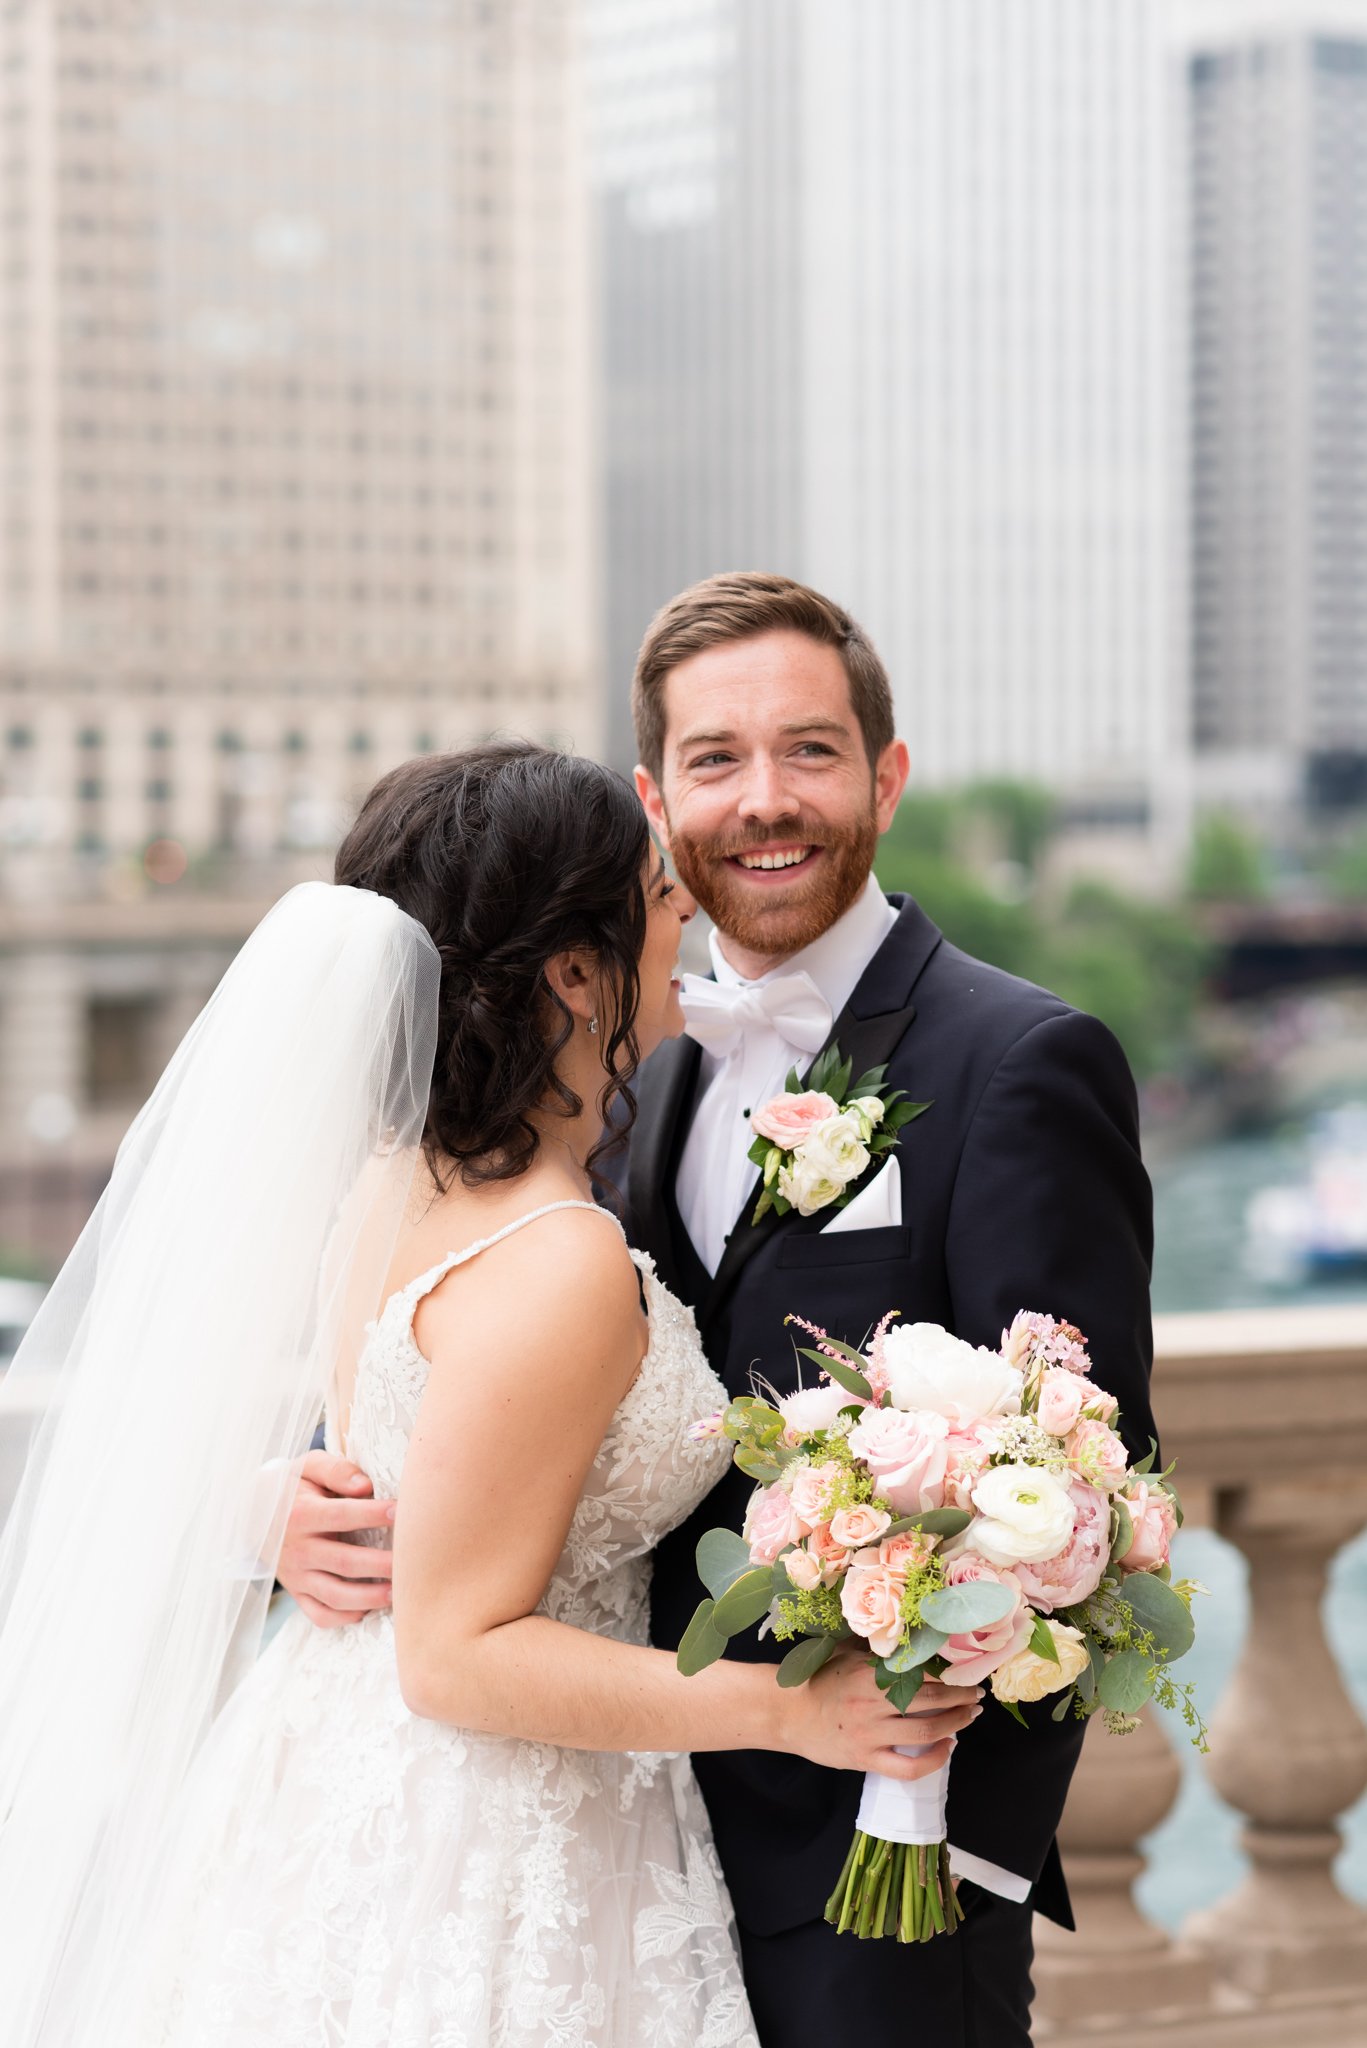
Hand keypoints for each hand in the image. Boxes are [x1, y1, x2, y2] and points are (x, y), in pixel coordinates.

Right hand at [277, 1451, 394, 1628]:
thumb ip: (335, 1470)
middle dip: (380, 1564)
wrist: (252, 1515)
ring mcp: (296, 1576)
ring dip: (368, 1597)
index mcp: (301, 1514)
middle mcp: (298, 1549)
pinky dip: (344, 1617)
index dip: (373, 1514)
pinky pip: (320, 1614)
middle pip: (343, 1562)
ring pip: (334, 1595)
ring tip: (398, 1593)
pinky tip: (368, 1609)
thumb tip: (365, 1486)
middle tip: (411, 1561)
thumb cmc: (292, 1487)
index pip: (341, 1515)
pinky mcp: (297, 1593)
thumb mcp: (307, 1468)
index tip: (401, 1512)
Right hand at [778, 1654, 982, 1778]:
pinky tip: (948, 1748)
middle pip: (931, 1698)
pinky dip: (935, 1760)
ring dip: (956, 1723)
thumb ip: (876, 1650)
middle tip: (976, 1694)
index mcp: (869, 1672)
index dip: (949, 1671)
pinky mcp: (867, 1759)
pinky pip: (909, 1767)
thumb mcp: (846, 1655)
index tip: (966, 1670)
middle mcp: (873, 1702)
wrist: (786, 1713)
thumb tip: (911, 1637)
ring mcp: (871, 1733)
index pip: (920, 1669)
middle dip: (961, 1696)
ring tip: (970, 1716)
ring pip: (927, 1730)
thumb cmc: (818, 1680)